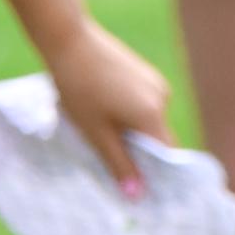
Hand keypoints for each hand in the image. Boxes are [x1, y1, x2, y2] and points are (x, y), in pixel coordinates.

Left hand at [42, 15, 178, 187]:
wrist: (68, 39)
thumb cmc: (78, 88)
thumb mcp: (95, 133)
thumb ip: (118, 164)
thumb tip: (138, 195)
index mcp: (152, 115)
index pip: (167, 156)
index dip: (156, 176)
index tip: (142, 192)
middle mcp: (162, 98)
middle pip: (159, 139)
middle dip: (141, 155)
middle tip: (117, 170)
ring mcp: (155, 83)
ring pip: (149, 121)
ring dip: (131, 134)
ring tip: (101, 134)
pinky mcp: (144, 73)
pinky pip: (143, 104)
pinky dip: (129, 115)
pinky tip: (102, 112)